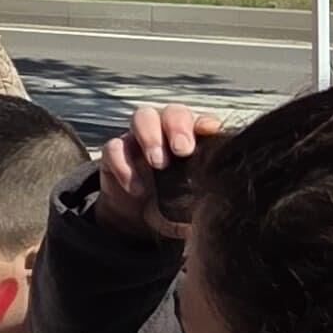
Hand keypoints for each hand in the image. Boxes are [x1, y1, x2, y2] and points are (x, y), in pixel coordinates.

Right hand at [95, 105, 226, 241]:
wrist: (137, 220)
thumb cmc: (173, 206)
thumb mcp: (193, 208)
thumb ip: (206, 205)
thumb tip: (218, 213)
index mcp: (192, 141)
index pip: (200, 122)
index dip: (205, 123)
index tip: (211, 132)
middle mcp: (165, 133)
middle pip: (172, 112)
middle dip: (177, 126)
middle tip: (182, 150)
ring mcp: (138, 140)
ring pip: (142, 117)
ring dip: (150, 136)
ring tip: (158, 164)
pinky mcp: (114, 154)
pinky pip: (114, 148)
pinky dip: (124, 166)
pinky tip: (137, 189)